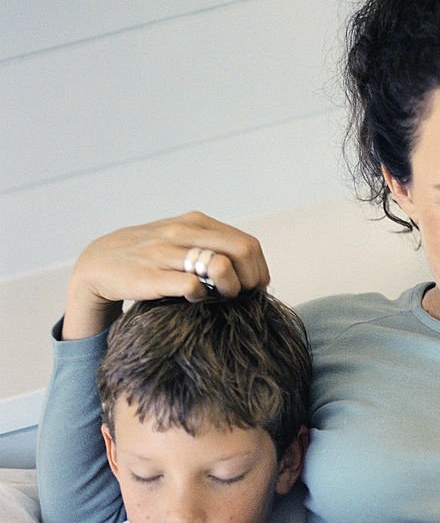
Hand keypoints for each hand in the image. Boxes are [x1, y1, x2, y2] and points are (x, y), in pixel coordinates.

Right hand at [63, 212, 269, 338]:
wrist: (98, 263)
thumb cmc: (150, 255)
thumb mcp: (182, 239)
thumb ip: (213, 245)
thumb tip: (253, 267)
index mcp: (196, 222)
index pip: (248, 243)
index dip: (259, 269)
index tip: (255, 287)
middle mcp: (183, 232)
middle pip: (243, 251)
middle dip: (251, 279)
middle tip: (243, 295)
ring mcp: (166, 252)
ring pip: (221, 266)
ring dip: (231, 288)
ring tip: (222, 297)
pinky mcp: (151, 276)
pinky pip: (193, 286)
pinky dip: (202, 297)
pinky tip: (195, 300)